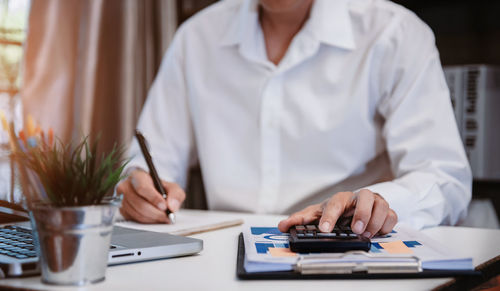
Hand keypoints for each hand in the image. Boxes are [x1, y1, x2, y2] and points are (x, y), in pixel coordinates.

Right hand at [116, 169, 185, 222]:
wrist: (149, 191)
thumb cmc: (159, 188)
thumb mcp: (171, 187)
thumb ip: (175, 194)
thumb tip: (172, 207)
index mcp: (137, 176)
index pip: (143, 188)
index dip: (154, 199)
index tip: (164, 206)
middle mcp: (126, 186)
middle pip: (139, 204)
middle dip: (156, 212)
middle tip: (167, 216)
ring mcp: (121, 199)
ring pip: (137, 213)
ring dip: (152, 218)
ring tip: (162, 217)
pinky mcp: (121, 210)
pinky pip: (134, 219)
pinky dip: (146, 221)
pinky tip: (154, 218)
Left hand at [278, 189, 396, 237]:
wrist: (356, 206)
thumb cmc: (336, 210)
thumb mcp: (317, 213)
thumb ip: (301, 219)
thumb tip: (283, 225)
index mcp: (341, 198)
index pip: (335, 204)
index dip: (329, 216)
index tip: (324, 229)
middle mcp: (359, 197)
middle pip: (365, 196)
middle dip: (361, 213)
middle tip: (356, 230)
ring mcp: (375, 203)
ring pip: (381, 204)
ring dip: (375, 220)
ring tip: (367, 233)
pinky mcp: (387, 211)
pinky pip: (392, 215)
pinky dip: (387, 224)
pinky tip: (378, 231)